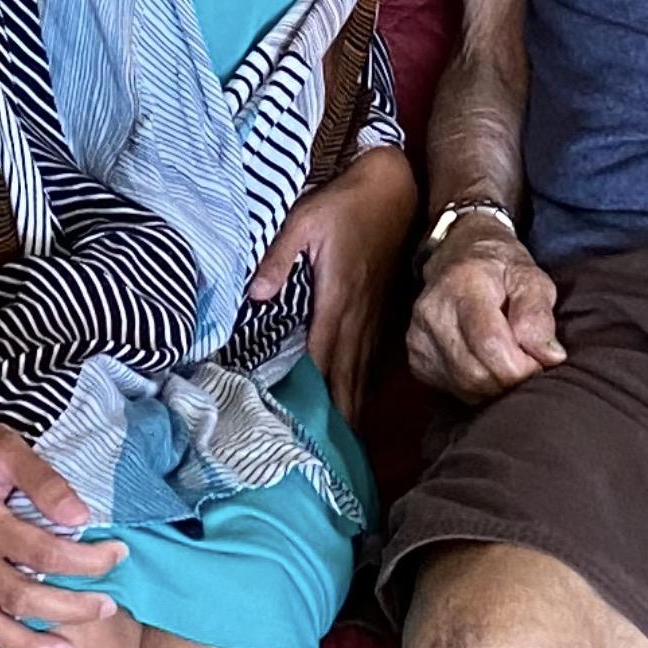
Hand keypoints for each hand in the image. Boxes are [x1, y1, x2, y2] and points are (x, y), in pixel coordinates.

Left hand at [249, 146, 416, 420]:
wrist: (392, 191)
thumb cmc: (343, 205)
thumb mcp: (303, 221)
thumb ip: (279, 257)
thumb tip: (256, 295)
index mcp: (336, 299)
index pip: (323, 354)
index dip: (316, 392)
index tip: (308, 425)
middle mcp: (358, 315)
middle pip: (347, 375)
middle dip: (340, 415)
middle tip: (331, 456)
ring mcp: (373, 314)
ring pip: (362, 370)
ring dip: (354, 406)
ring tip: (346, 444)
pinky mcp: (380, 310)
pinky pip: (372, 356)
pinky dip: (365, 384)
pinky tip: (360, 402)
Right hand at [407, 213, 565, 402]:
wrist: (457, 255)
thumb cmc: (500, 267)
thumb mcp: (530, 276)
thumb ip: (539, 314)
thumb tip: (550, 356)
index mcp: (462, 286)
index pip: (489, 343)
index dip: (521, 365)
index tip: (540, 360)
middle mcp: (432, 313)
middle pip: (476, 373)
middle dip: (512, 378)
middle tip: (529, 363)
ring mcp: (419, 338)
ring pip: (466, 387)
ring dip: (497, 384)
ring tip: (510, 361)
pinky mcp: (417, 359)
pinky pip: (455, 389)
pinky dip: (479, 386)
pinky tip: (488, 363)